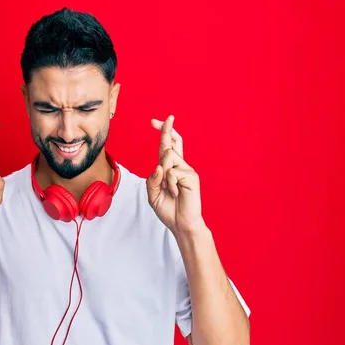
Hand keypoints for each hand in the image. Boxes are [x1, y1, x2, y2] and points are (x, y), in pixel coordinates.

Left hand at [146, 115, 204, 233]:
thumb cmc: (168, 209)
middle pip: (171, 142)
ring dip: (163, 173)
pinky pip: (172, 172)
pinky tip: (176, 193)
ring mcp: (187, 170)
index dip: (164, 132)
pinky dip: (170, 184)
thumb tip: (159, 166)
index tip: (155, 121)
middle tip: (156, 120)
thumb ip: (153, 179)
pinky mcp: (192, 176)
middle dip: (164, 130)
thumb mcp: (153, 193)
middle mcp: (179, 166)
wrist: (180, 224)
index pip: (167, 146)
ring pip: (168, 156)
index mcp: (170, 168)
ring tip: (169, 188)